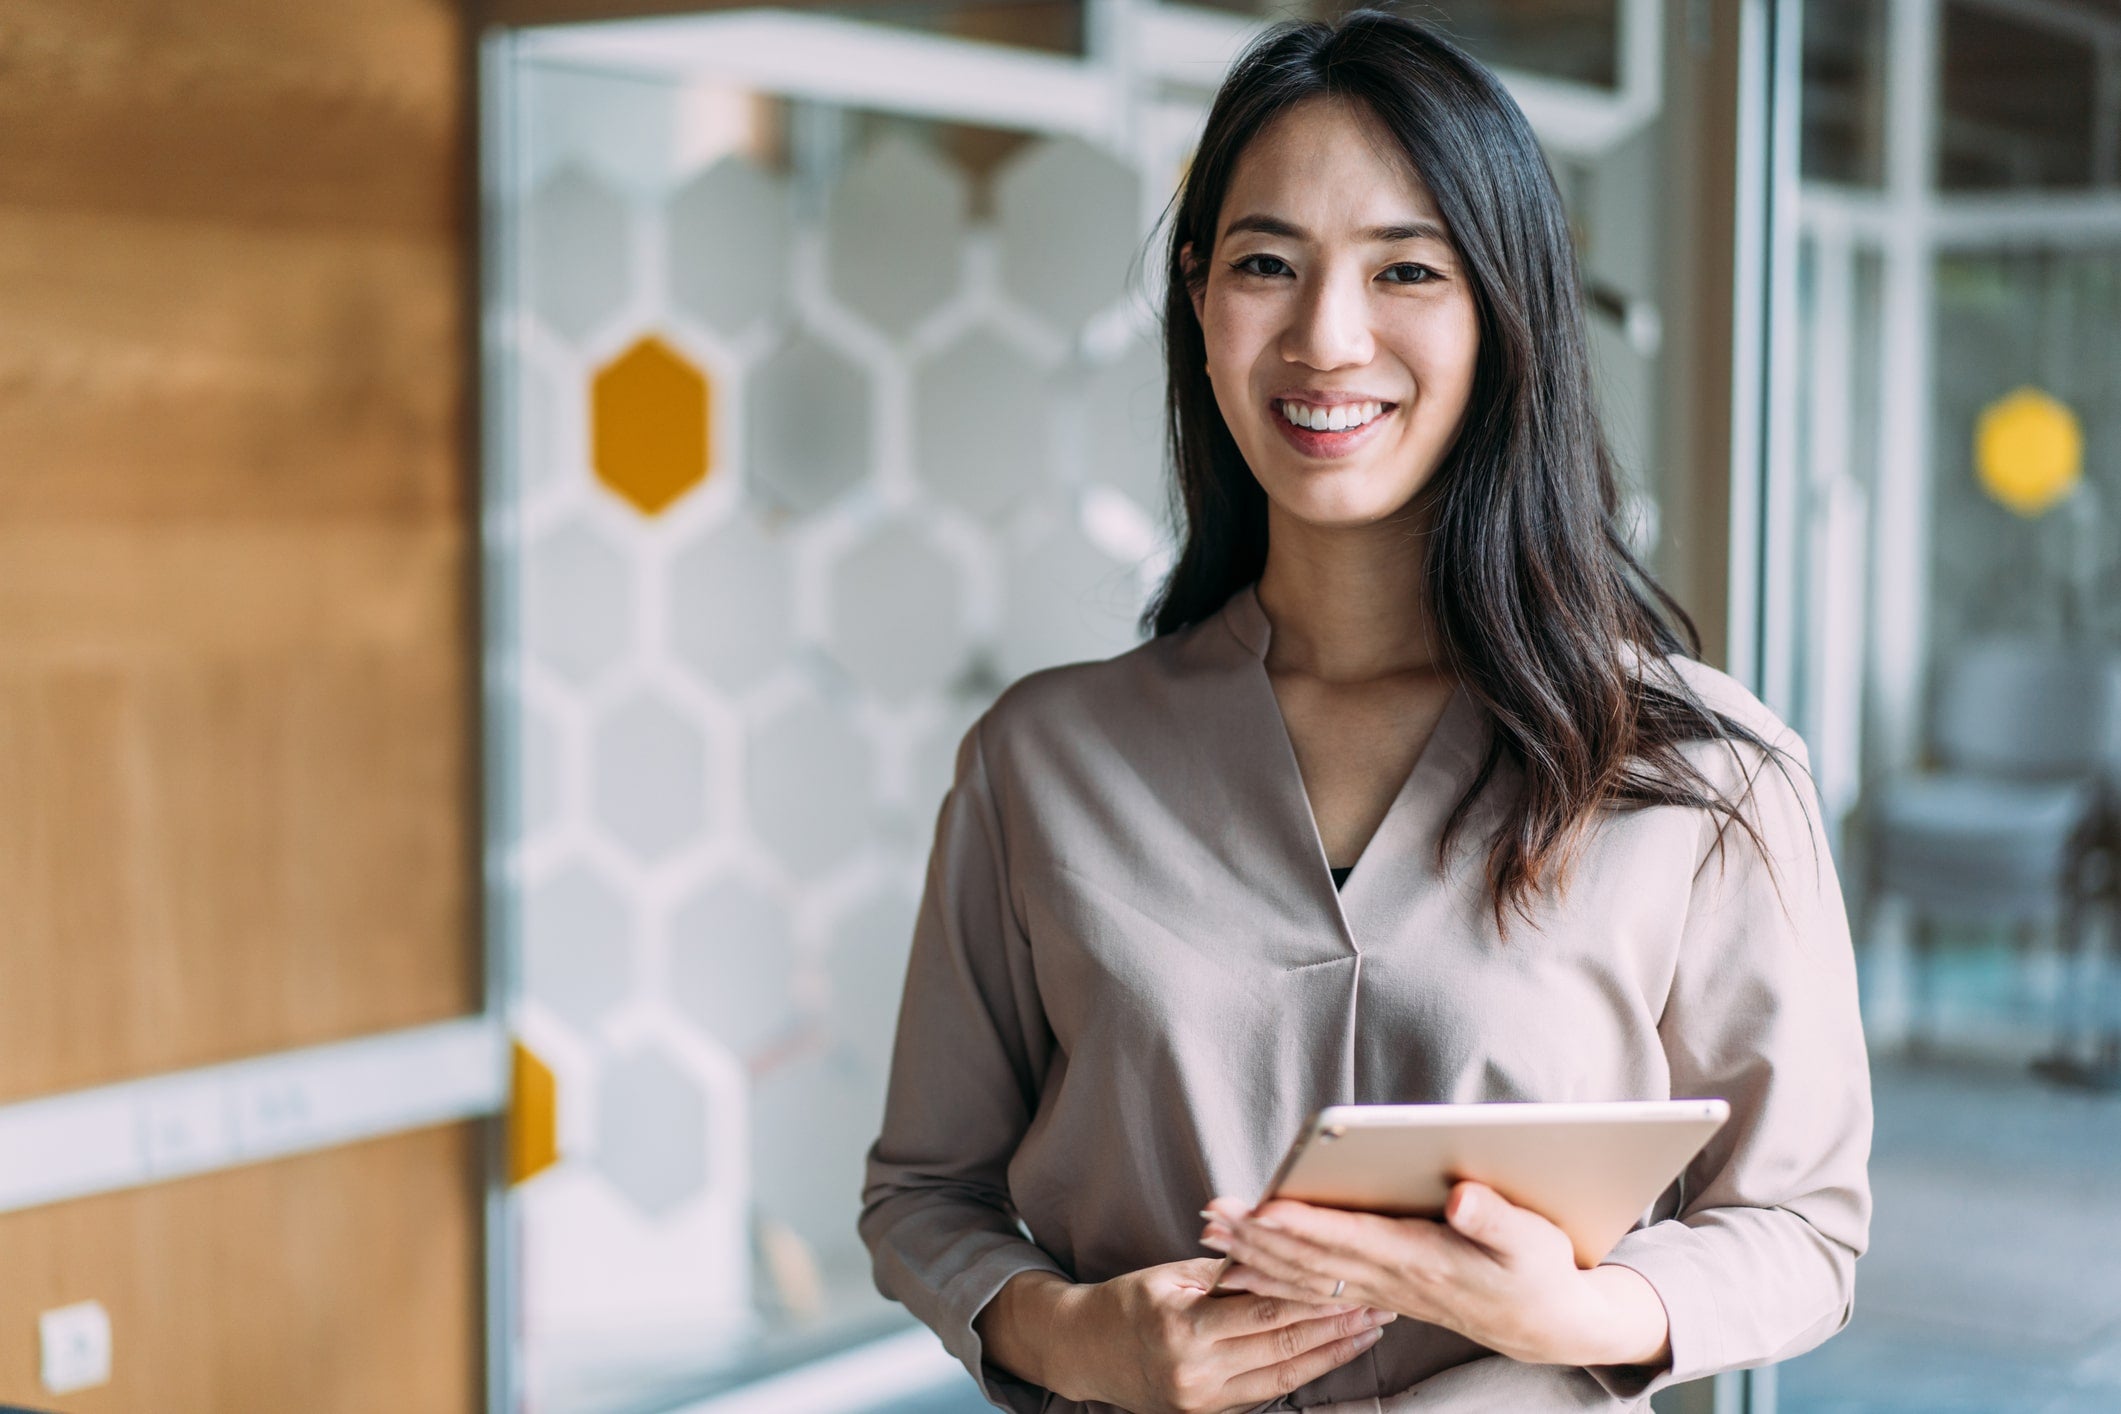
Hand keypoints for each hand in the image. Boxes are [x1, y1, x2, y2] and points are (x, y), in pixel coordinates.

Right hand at [977, 1259, 1395, 1413]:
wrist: (1084, 1352)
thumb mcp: (1169, 1274)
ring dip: (1333, 1352)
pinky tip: (1334, 1352)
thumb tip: (1279, 1249)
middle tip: (1381, 1302)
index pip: (1266, 1311)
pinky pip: (1268, 1391)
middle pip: (1284, 1346)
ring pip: (1285, 1375)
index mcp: (1183, 1327)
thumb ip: (1226, 1270)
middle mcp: (1196, 1372)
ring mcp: (1203, 1400)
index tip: (1354, 1280)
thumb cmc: (1127, 1302)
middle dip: (1339, 1325)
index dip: (1315, 1298)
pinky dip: (1305, 1370)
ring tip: (1371, 1329)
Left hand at [1200, 1183, 1671, 1369]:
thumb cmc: (1540, 1271)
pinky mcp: (1380, 1291)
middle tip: (1210, 1213)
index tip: (1260, 1207)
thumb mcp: (1532, 1240)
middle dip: (1258, 1236)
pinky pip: (1314, 1289)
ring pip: (1305, 1275)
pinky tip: (1245, 1267)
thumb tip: (1461, 1196)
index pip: (1348, 1239)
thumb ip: (1495, 1217)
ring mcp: (1381, 1289)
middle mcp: (1392, 1278)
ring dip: (1255, 1255)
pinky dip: (1275, 1277)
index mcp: (1422, 1259)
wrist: (1546, 1323)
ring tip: (1211, 1233)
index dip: (1303, 1224)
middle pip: (1311, 1258)